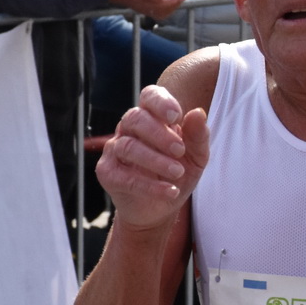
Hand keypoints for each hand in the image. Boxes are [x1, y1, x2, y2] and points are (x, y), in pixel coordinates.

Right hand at [96, 84, 209, 228]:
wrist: (161, 208)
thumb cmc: (177, 173)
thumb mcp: (196, 157)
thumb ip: (198, 136)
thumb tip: (198, 113)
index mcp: (151, 118)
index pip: (149, 96)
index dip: (160, 102)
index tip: (176, 117)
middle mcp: (129, 129)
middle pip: (136, 118)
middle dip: (159, 134)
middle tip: (179, 150)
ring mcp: (115, 149)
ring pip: (128, 146)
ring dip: (156, 160)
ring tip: (178, 172)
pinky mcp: (107, 173)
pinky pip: (124, 177)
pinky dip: (149, 185)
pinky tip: (169, 191)